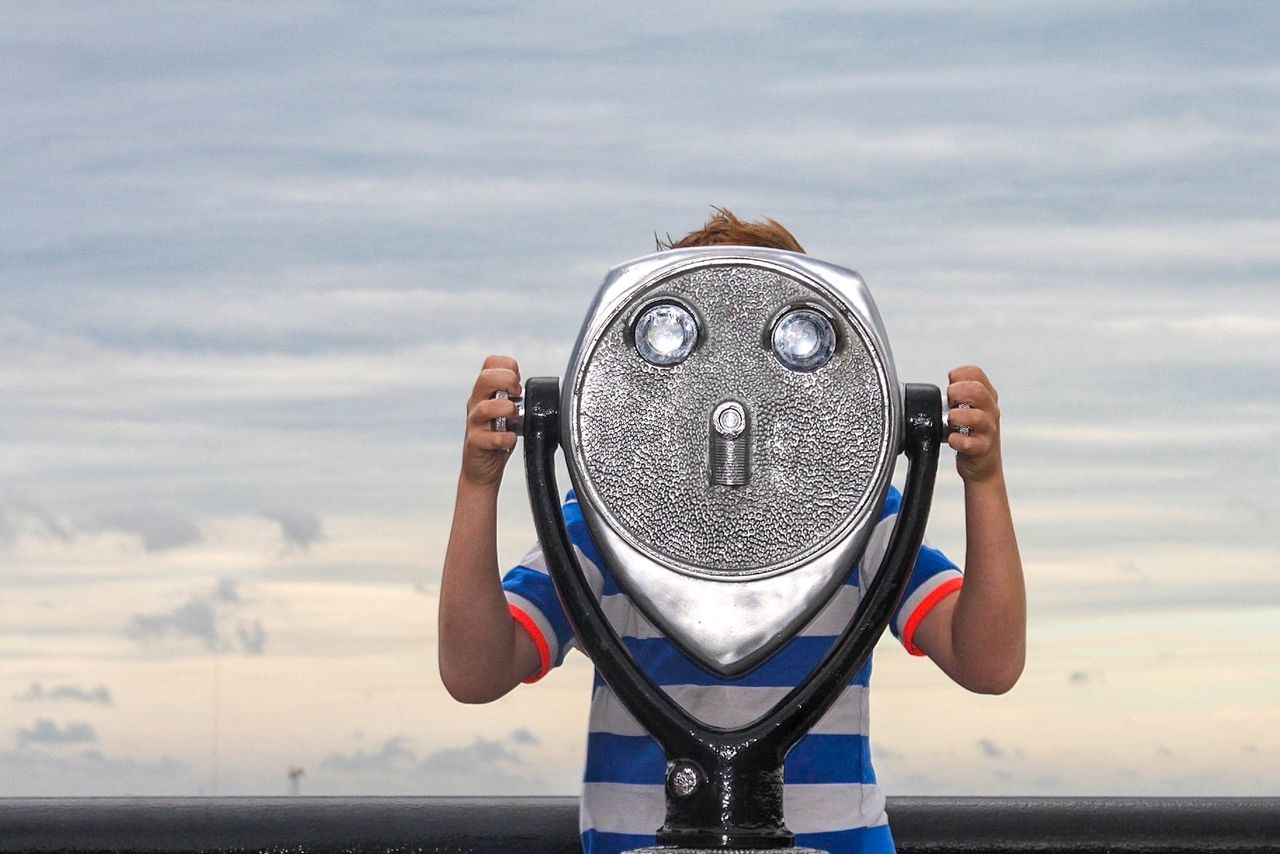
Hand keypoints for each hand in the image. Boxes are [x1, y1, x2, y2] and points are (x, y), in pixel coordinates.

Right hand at [461, 355, 521, 487]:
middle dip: (507, 380)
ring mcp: (474, 424)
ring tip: (515, 416)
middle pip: (485, 378)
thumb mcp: (504, 412)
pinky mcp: (476, 443)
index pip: (490, 363)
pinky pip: (489, 438)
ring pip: (485, 408)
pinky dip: (505, 437)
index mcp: (484, 393)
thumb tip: (534, 386)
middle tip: (518, 393)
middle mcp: (476, 404)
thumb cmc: (496, 438)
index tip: (519, 379)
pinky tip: (511, 439)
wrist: (482, 469)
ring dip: (506, 409)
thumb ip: (513, 397)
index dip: (507, 365)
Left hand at [946, 365, 1002, 483]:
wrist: (982, 465)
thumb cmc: (971, 433)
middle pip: (977, 391)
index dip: (959, 375)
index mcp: (987, 396)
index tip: (950, 385)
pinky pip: (969, 443)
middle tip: (950, 403)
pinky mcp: (982, 449)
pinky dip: (957, 440)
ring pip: (976, 417)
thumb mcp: (969, 408)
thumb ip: (960, 393)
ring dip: (956, 417)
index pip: (976, 373)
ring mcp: (989, 430)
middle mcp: (991, 410)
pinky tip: (953, 439)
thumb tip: (948, 379)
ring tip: (950, 422)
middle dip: (957, 393)